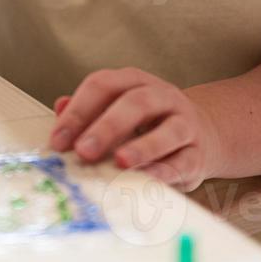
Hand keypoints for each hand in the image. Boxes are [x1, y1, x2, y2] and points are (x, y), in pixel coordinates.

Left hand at [48, 68, 222, 191]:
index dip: (78, 111)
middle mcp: (162, 96)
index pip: (103, 85)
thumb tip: (59, 107)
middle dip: (106, 127)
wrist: (202, 136)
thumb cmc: (148, 124)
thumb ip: (88, 110)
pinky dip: (164, 171)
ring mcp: (184, 123)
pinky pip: (183, 161)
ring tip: (119, 162)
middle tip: (84, 151)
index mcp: (134, 81)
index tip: (58, 140)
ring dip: (142, 147)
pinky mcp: (198, 154)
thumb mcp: (117, 110)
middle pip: (135, 103)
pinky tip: (147, 180)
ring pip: (168, 130)